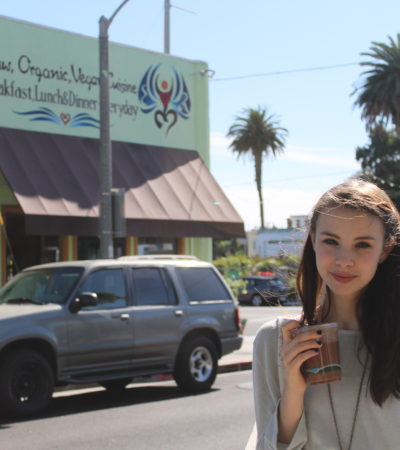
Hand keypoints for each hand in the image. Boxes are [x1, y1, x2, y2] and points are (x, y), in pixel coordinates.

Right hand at [277, 320, 322, 442]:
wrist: (294, 389)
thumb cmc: (300, 370)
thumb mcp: (302, 354)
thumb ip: (306, 345)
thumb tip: (320, 333)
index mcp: (286, 344)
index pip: (285, 327)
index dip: (295, 319)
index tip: (306, 315)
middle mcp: (284, 349)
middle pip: (296, 335)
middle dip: (310, 331)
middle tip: (321, 332)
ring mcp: (286, 358)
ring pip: (298, 345)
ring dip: (311, 342)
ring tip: (321, 343)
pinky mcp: (291, 367)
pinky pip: (300, 357)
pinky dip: (309, 353)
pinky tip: (317, 352)